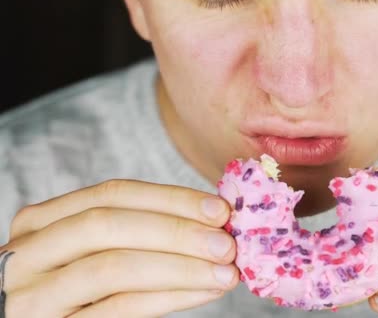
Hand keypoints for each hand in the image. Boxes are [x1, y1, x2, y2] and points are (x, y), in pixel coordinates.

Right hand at [0, 180, 238, 316]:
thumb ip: (139, 232)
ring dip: (181, 267)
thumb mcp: (95, 251)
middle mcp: (28, 252)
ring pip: (114, 268)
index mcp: (41, 221)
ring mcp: (34, 295)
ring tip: (225, 272)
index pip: (112, 194)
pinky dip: (170, 297)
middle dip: (177, 231)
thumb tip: (214, 219)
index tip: (220, 209)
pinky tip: (204, 292)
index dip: (171, 199)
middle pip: (109, 225)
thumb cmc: (79, 291)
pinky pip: (120, 309)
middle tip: (227, 243)